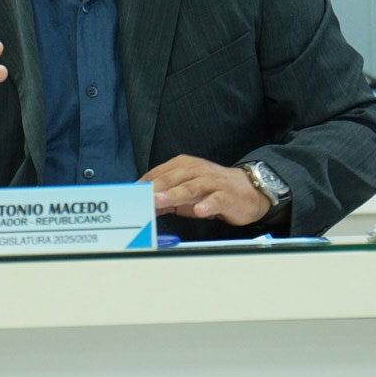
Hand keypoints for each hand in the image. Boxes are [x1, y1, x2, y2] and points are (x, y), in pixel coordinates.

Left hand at [139, 155, 269, 226]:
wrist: (247, 191)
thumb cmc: (210, 191)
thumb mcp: (184, 192)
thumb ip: (163, 197)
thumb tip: (141, 206)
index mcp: (183, 166)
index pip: (158, 173)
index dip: (143, 185)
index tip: (128, 196)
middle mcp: (196, 170)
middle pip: (171, 178)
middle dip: (154, 189)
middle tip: (138, 199)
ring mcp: (211, 182)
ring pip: (190, 187)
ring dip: (173, 194)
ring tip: (158, 201)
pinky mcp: (226, 195)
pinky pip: (215, 199)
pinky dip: (207, 204)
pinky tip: (199, 210)